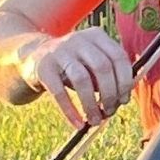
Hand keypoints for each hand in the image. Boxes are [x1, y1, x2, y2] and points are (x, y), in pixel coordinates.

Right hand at [19, 27, 133, 129]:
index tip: (123, 100)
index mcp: (96, 36)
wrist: (34, 56)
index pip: (118, 56)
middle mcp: (78, 39)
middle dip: (110, 94)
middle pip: (102, 67)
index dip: (125, 81)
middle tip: (110, 112)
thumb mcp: (91, 62)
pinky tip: (77, 123)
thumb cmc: (73, 65)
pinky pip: (60, 92)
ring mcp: (59, 51)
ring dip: (92, 104)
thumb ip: (108, 75)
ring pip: (82, 79)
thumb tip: (121, 100)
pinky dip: (71, 111)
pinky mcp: (44, 67)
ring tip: (94, 120)